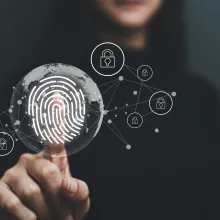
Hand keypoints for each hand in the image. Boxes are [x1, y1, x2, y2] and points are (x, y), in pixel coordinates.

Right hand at [0, 97, 89, 219]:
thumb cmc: (61, 208)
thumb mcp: (76, 200)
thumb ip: (79, 191)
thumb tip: (67, 185)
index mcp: (52, 159)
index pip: (55, 137)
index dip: (56, 118)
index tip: (57, 99)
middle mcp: (31, 160)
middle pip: (50, 173)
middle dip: (59, 200)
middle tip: (65, 216)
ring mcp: (14, 173)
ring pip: (33, 192)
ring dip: (46, 212)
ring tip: (52, 219)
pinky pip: (13, 202)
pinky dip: (26, 217)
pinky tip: (33, 219)